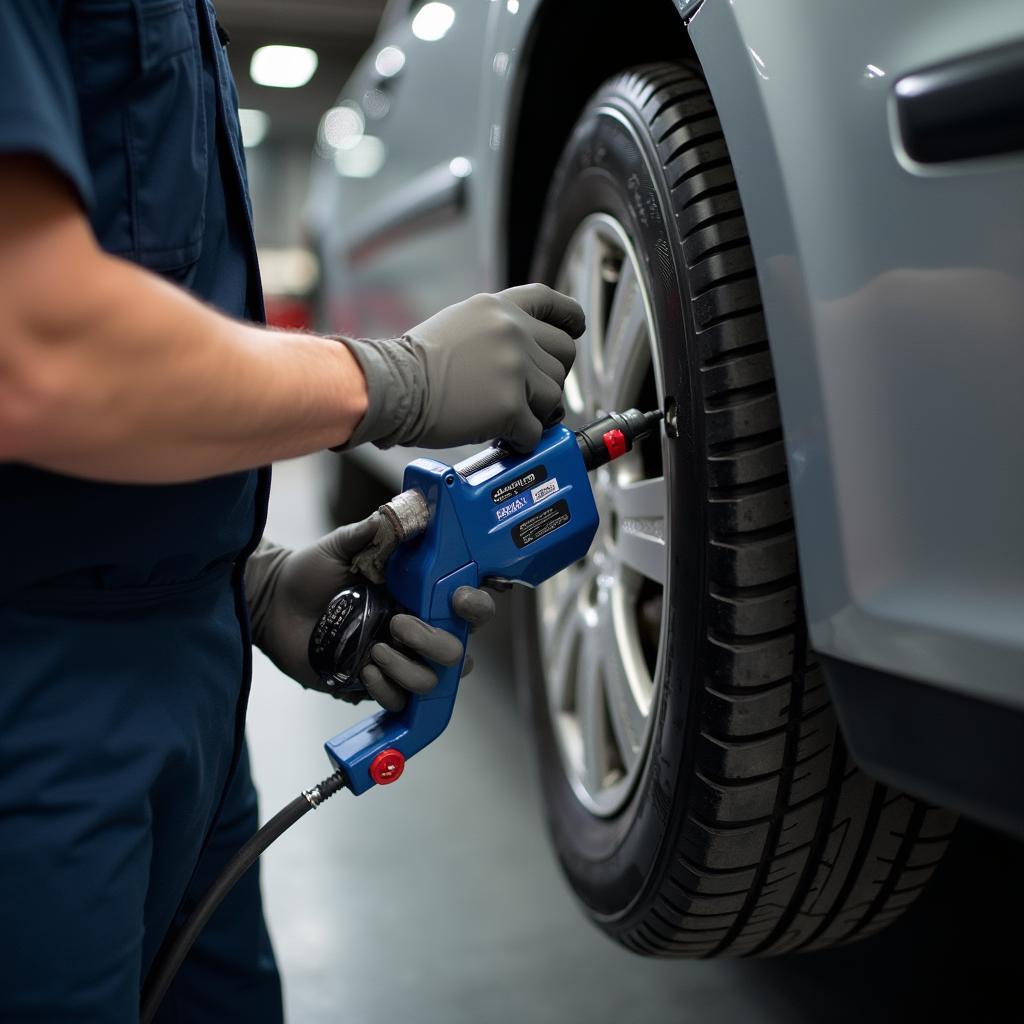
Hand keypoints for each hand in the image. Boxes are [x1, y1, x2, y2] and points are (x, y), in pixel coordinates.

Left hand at [245, 517, 495, 710]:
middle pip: (458, 651)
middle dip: (435, 642)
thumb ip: (373, 531)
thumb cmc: (312, 571)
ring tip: (375, 650)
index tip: (458, 597)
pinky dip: (387, 689)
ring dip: (409, 669)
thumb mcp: (342, 544)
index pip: (469, 607)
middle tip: (398, 624)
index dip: (477, 606)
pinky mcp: (373, 686)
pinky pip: (400, 703)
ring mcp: (398, 660)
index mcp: (420, 594)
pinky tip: (363, 668)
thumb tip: (402, 513)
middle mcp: (417, 629)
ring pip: (433, 682)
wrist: (273, 602)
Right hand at [338, 283, 584, 452]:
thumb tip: (523, 351)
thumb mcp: (459, 323)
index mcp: (500, 308)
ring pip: (554, 395)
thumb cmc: (413, 364)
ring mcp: (514, 368)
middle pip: (564, 355)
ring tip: (510, 416)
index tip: (574, 331)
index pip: (552, 303)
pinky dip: (523, 439)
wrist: (393, 387)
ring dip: (537, 411)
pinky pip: (536, 429)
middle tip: (530, 393)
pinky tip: (505, 436)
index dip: (569, 320)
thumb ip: (496, 329)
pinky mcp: (510, 406)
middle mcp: (513, 332)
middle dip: (551, 377)